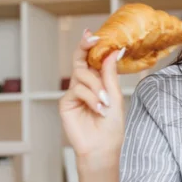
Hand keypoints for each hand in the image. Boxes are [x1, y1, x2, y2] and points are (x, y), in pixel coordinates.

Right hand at [59, 29, 125, 164]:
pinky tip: (98, 108)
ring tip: (105, 103)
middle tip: (92, 39)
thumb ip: (110, 74)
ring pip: (82, 76)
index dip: (90, 47)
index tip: (94, 34)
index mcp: (98, 82)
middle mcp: (84, 85)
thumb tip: (113, 51)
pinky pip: (77, 90)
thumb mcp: (115, 96)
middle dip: (84, 48)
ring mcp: (74, 93)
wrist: (103, 147)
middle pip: (80, 61)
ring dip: (97, 88)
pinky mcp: (66, 103)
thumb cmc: (111, 125)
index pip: (92, 60)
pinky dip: (90, 97)